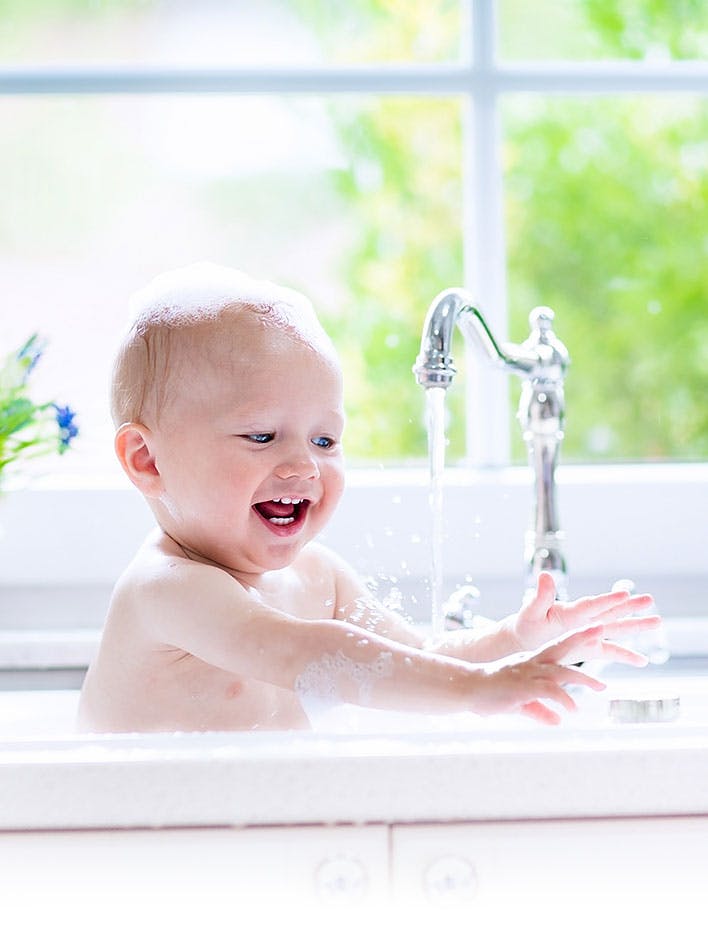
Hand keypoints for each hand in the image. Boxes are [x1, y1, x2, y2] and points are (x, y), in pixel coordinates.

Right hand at [478, 626, 607, 724]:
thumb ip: (538, 710)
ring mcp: (528, 673)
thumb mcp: (518, 704)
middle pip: (561, 647)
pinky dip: (564, 699)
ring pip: (561, 670)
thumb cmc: (489, 694)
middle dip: (582, 637)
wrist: (467, 690)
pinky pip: (550, 690)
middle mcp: (531, 663)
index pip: (556, 647)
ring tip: (600, 686)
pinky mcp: (524, 686)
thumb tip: (557, 721)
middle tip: (601, 628)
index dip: (575, 639)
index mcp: (530, 662)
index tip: (593, 634)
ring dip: (583, 677)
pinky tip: (572, 709)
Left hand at [510, 572, 660, 665]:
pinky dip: (625, 656)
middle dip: (630, 607)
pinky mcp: (589, 646)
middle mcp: (584, 619)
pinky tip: (642, 661)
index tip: (624, 594)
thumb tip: (545, 575)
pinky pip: (611, 651)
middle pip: (610, 612)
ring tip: (658, 622)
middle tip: (650, 599)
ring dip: (636, 626)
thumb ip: (540, 596)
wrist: (525, 638)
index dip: (607, 600)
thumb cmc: (527, 624)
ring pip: (616, 629)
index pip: (591, 605)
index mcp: (570, 611)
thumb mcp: (531, 612)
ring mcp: (589, 632)